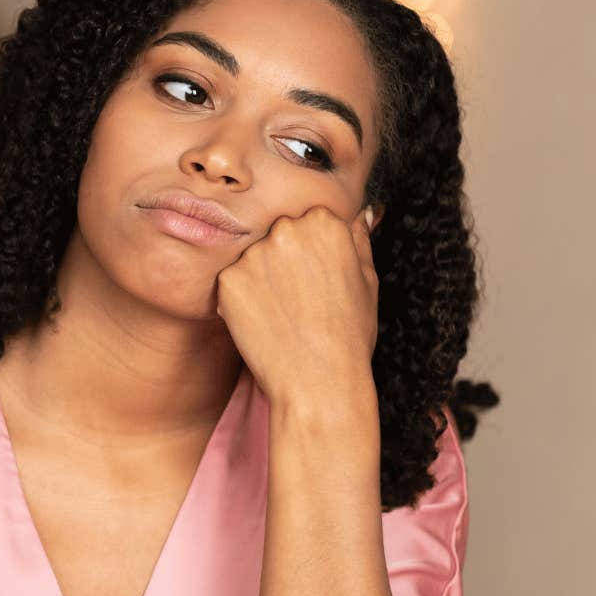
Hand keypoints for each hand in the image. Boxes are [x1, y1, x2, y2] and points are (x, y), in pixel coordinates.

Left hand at [215, 205, 378, 408]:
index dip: (311, 253)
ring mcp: (254, 253)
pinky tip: (263, 322)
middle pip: (278, 234)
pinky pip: (231, 282)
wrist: (318, 381)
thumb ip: (359, 240)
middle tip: (297, 299)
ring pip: (252, 258)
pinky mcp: (228, 279)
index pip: (309, 220)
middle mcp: (287, 229)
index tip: (315, 278)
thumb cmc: (348, 336)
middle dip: (283, 260)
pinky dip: (241, 300)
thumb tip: (360, 214)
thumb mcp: (368, 281)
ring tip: (281, 314)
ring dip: (260, 279)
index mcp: (325, 222)